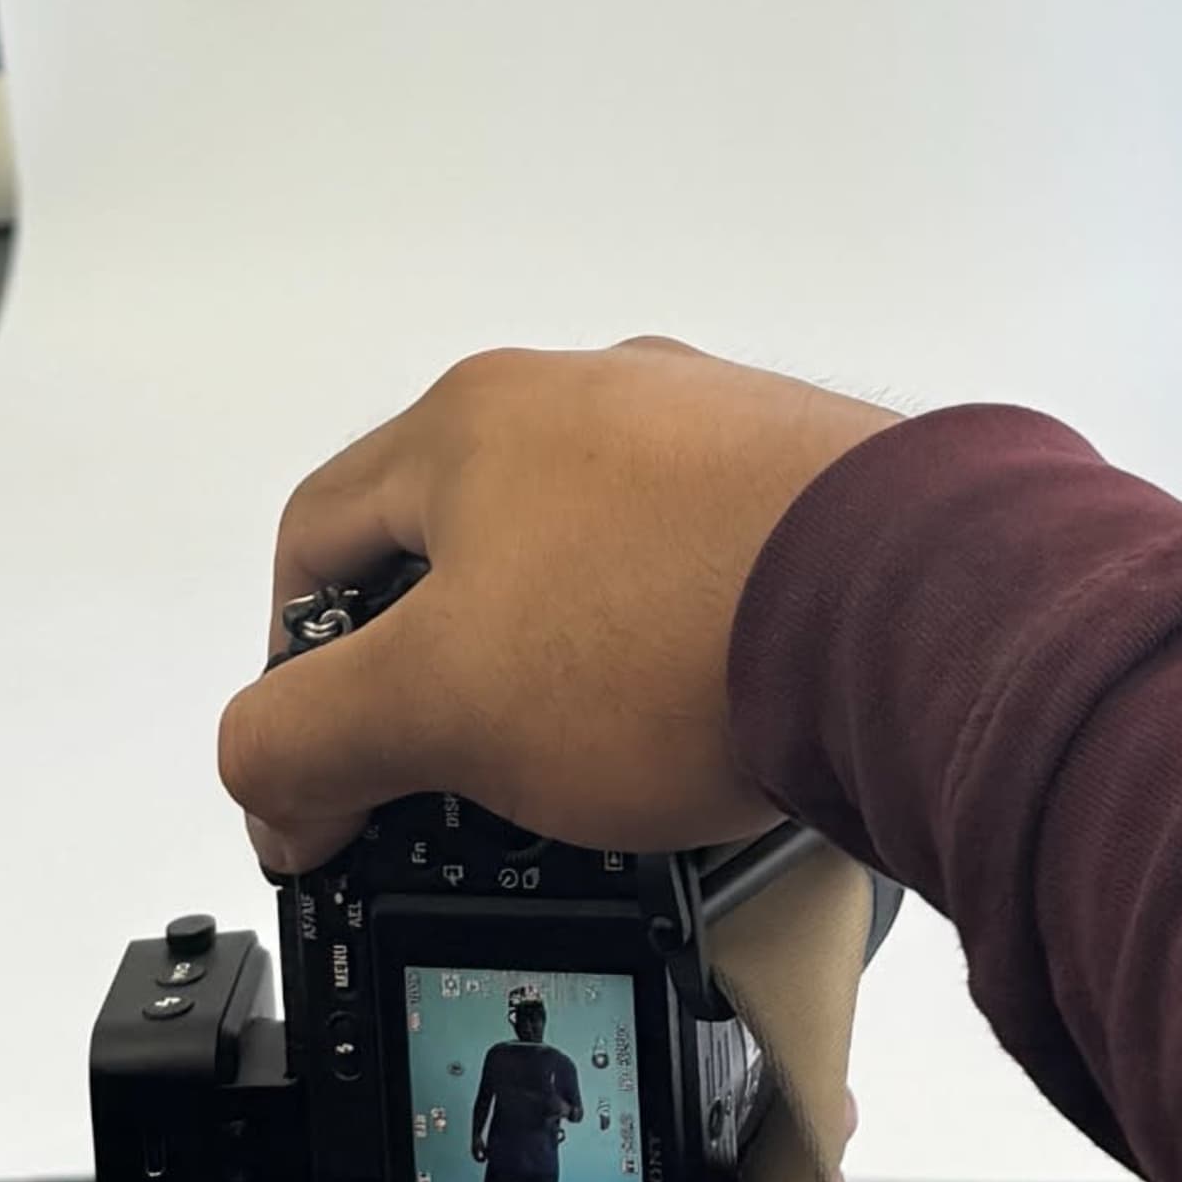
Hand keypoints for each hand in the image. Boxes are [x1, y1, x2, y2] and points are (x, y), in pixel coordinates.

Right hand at [218, 336, 890, 877]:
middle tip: (452, 776)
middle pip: (458, 546)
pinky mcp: (812, 491)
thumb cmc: (675, 627)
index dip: (292, 667)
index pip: (317, 539)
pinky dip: (678, 655)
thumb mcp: (430, 704)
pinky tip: (701, 727)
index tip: (321, 766)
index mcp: (475, 417)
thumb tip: (267, 786)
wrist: (914, 613)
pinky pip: (702, 579)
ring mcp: (713, 437)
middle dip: (440, 671)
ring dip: (566, 664)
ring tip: (588, 769)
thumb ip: (302, 741)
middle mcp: (595, 396)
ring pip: (587, 563)